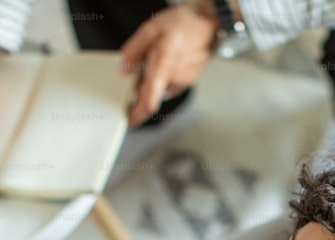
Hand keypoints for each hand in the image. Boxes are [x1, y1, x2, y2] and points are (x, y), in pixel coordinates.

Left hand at [121, 6, 217, 126]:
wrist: (210, 23)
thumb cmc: (185, 23)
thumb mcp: (152, 28)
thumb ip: (135, 49)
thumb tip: (124, 69)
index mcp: (165, 63)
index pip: (150, 97)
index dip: (140, 112)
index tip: (131, 121)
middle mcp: (176, 76)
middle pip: (152, 93)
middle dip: (141, 88)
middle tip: (139, 72)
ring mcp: (185, 80)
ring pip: (161, 88)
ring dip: (154, 81)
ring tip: (157, 59)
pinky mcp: (190, 81)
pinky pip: (171, 84)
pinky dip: (165, 78)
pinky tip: (168, 62)